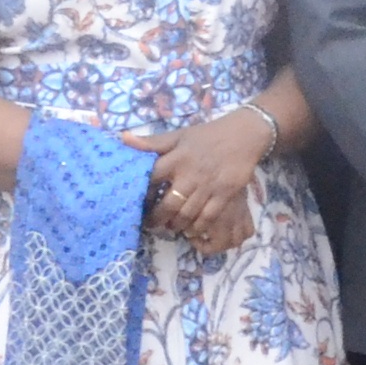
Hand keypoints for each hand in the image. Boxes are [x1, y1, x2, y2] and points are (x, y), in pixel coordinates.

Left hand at [127, 111, 271, 256]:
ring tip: (170, 226)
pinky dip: (197, 227)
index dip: (142, 193)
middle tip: (151, 224)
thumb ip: (151, 142)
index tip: (136, 202)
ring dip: (176, 225)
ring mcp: (208, 186)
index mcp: (176, 158)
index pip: (152, 179)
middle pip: (168, 204)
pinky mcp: (224, 195)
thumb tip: (122, 138)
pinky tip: (192, 228)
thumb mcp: (178, 136)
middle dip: (157, 218)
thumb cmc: (206, 136)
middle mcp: (190, 174)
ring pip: (187, 214)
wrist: (242, 135)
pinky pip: (208, 217)